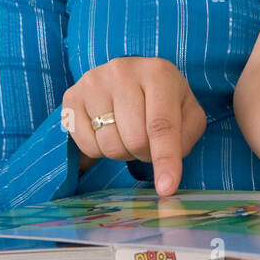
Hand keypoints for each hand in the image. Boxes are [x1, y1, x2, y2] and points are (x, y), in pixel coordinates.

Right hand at [62, 57, 205, 195]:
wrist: (129, 77)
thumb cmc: (162, 100)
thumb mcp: (186, 112)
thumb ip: (186, 137)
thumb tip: (167, 175)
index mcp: (158, 73)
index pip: (161, 125)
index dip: (165, 159)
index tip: (166, 188)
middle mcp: (123, 71)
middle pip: (134, 139)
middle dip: (143, 153)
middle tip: (146, 142)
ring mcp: (94, 81)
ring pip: (109, 144)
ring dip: (121, 152)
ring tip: (125, 133)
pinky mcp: (72, 96)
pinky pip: (85, 144)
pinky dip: (98, 150)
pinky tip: (105, 132)